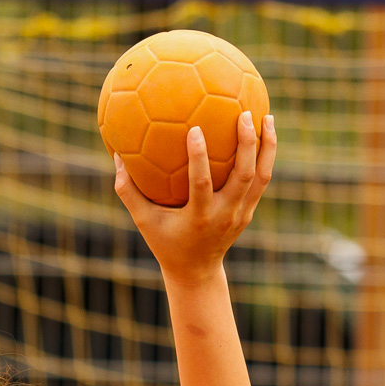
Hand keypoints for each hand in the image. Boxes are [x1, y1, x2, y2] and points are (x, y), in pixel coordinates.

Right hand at [113, 112, 275, 284]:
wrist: (196, 271)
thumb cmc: (165, 243)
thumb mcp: (144, 221)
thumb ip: (129, 192)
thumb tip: (117, 157)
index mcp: (199, 217)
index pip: (201, 184)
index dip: (199, 157)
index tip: (195, 129)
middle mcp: (225, 214)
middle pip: (244, 175)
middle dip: (247, 143)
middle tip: (243, 113)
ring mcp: (241, 214)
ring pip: (262, 175)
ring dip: (267, 146)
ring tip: (267, 117)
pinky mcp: (249, 211)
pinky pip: (262, 180)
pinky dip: (266, 156)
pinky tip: (264, 134)